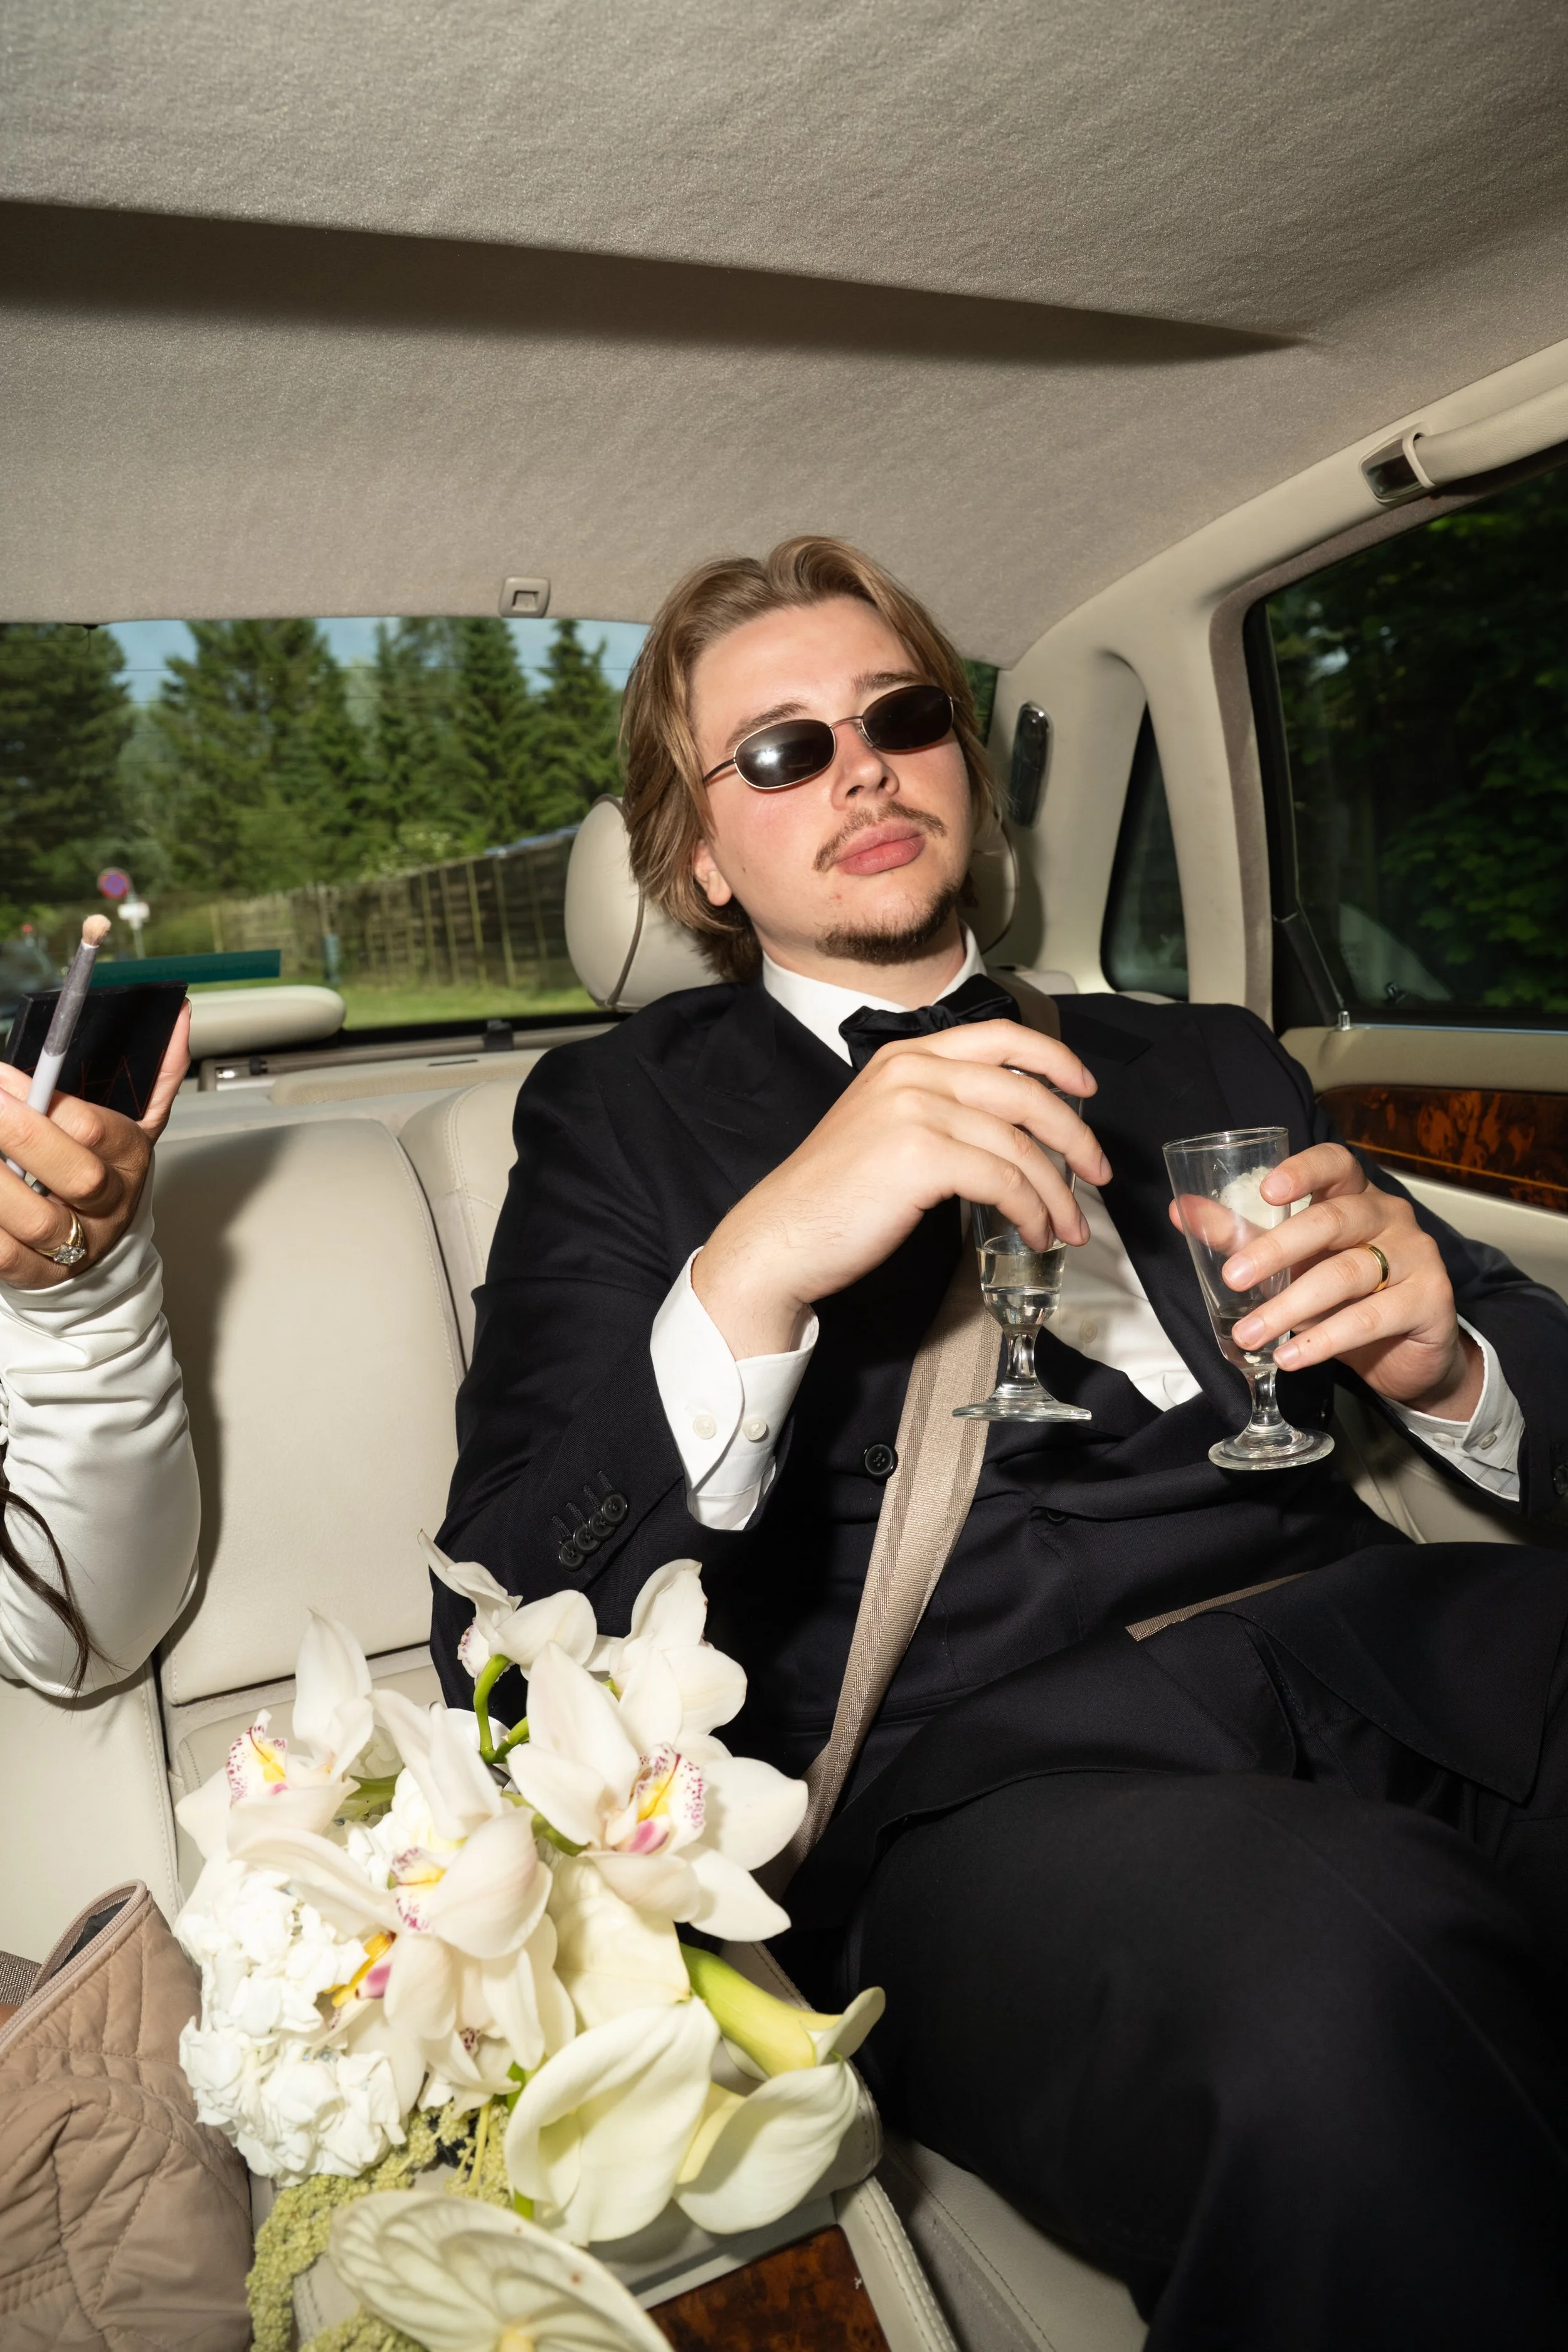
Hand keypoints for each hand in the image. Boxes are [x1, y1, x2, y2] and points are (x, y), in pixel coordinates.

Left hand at [0, 1002, 191, 1290]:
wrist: (93, 1245)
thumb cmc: (104, 1170)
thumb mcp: (134, 1121)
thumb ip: (154, 1071)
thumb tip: (178, 1017)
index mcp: (131, 1159)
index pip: (95, 1130)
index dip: (45, 1102)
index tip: (1, 1076)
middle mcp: (109, 1206)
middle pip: (75, 1176)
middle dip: (20, 1136)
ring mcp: (77, 1245)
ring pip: (37, 1220)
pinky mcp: (39, 1274)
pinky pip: (6, 1256)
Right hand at [694, 1020, 1110, 1356]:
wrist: (782, 1235)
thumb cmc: (835, 1194)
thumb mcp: (886, 1124)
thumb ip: (939, 1107)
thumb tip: (1010, 1130)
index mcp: (906, 1056)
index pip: (1001, 1037)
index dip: (1055, 1059)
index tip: (1086, 1089)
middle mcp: (913, 1071)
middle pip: (1025, 1092)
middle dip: (1074, 1137)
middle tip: (1099, 1173)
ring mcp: (917, 1110)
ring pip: (1019, 1146)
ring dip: (1056, 1193)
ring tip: (1067, 1227)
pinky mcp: (921, 1156)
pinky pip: (1003, 1181)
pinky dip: (1030, 1211)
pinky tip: (1032, 1231)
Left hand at [1174, 1141, 1480, 1419]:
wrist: (1408, 1352)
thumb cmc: (1345, 1296)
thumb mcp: (1292, 1263)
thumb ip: (1241, 1235)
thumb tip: (1180, 1210)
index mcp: (1355, 1196)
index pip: (1335, 1164)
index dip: (1303, 1171)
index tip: (1266, 1191)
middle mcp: (1389, 1217)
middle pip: (1333, 1221)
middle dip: (1277, 1249)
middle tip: (1234, 1278)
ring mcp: (1415, 1256)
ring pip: (1347, 1273)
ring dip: (1291, 1306)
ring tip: (1251, 1333)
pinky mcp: (1430, 1300)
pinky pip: (1370, 1317)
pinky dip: (1324, 1339)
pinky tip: (1290, 1356)